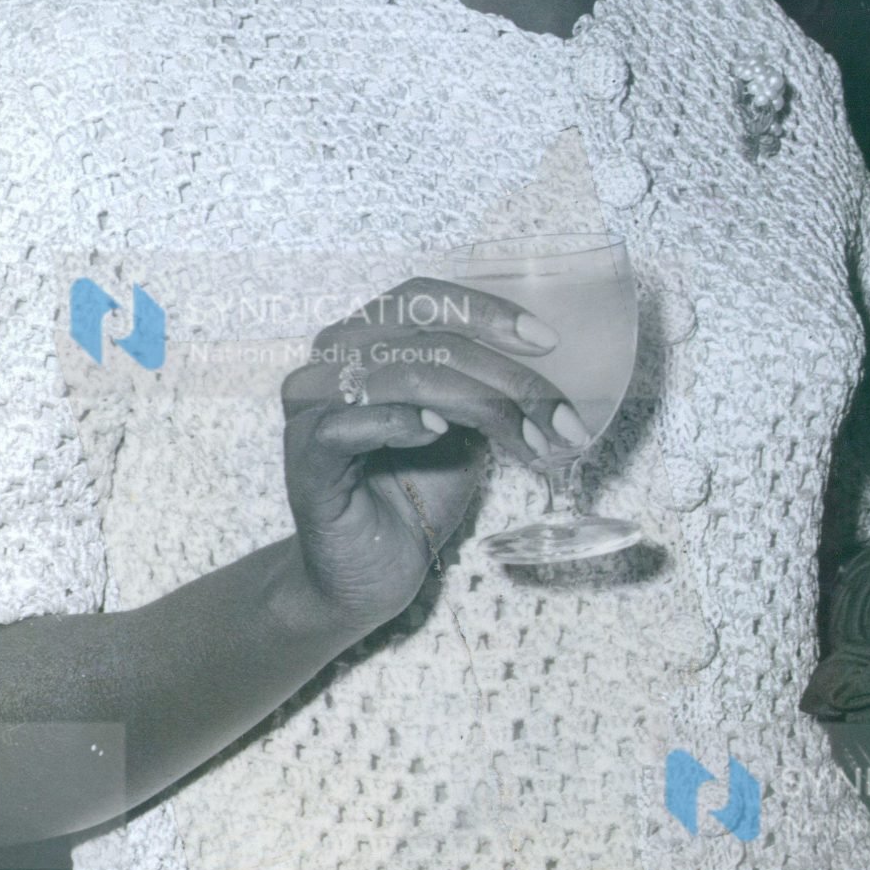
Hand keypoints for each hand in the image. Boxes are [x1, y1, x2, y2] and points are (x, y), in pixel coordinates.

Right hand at [280, 275, 583, 628]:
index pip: (424, 299)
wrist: (370, 571)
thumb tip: (543, 360)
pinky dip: (402, 422)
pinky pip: (350, 423)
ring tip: (531, 440)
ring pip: (405, 375)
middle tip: (563, 417)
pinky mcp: (306, 457)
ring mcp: (311, 407)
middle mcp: (330, 361)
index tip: (548, 342)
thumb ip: (480, 384)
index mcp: (365, 339)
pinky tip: (440, 434)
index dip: (487, 311)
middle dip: (508, 377)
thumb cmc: (414, 490)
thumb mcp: (462, 425)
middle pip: (428, 340)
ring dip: (484, 406)